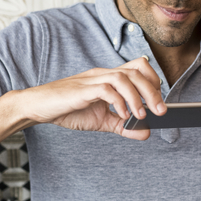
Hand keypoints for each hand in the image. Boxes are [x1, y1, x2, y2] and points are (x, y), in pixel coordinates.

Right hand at [18, 58, 165, 139]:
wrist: (39, 107)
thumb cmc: (69, 109)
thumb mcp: (102, 121)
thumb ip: (123, 125)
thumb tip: (146, 133)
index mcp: (109, 78)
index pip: (139, 67)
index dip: (153, 81)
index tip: (158, 101)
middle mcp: (103, 74)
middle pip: (137, 70)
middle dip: (153, 91)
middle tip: (161, 111)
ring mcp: (93, 80)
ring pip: (123, 77)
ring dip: (137, 97)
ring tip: (142, 115)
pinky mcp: (82, 90)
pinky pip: (106, 89)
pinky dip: (118, 101)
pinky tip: (121, 114)